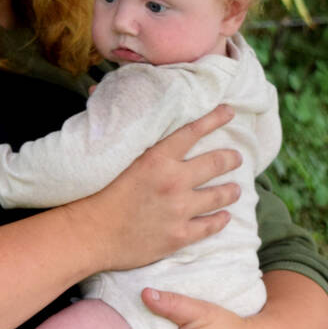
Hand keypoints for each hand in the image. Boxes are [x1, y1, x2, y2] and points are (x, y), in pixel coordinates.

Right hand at [80, 106, 240, 271]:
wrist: (90, 234)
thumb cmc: (94, 195)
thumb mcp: (113, 159)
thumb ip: (125, 136)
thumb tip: (99, 93)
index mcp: (156, 158)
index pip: (193, 131)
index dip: (214, 118)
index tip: (229, 112)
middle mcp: (174, 181)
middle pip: (215, 163)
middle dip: (230, 158)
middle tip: (236, 158)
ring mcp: (179, 210)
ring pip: (219, 196)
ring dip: (230, 191)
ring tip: (236, 189)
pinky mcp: (179, 235)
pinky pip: (209, 226)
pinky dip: (220, 220)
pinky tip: (224, 217)